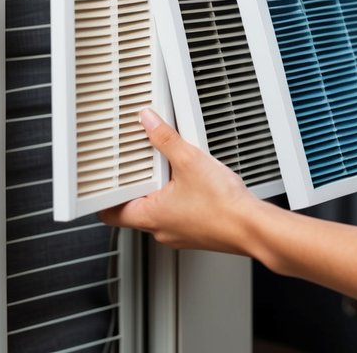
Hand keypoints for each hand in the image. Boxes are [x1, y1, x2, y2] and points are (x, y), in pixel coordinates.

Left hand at [99, 109, 263, 253]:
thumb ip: (165, 138)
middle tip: (143, 167)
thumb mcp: (189, 160)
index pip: (110, 213)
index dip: (106, 197)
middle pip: (135, 209)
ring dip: (163, 193)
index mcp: (149, 216)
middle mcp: (160, 230)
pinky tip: (196, 186)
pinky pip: (180, 216)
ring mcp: (179, 235)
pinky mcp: (196, 234)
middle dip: (140, 186)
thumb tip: (148, 121)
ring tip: (173, 173)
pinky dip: (181, 201)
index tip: (107, 182)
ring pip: (159, 213)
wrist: (250, 226)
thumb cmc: (221, 205)